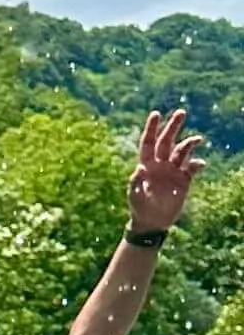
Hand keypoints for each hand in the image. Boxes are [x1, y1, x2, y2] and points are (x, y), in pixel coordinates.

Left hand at [127, 107, 198, 236]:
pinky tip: (199, 164)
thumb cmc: (139, 208)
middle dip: (173, 126)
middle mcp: (160, 164)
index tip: (156, 113)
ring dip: (189, 143)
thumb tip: (140, 168)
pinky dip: (197, 164)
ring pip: (182, 151)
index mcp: (146, 164)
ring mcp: (173, 170)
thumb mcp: (134, 196)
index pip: (149, 142)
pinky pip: (192, 168)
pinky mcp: (184, 180)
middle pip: (167, 141)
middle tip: (181, 112)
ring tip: (197, 139)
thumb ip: (135, 182)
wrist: (152, 222)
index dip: (152, 128)